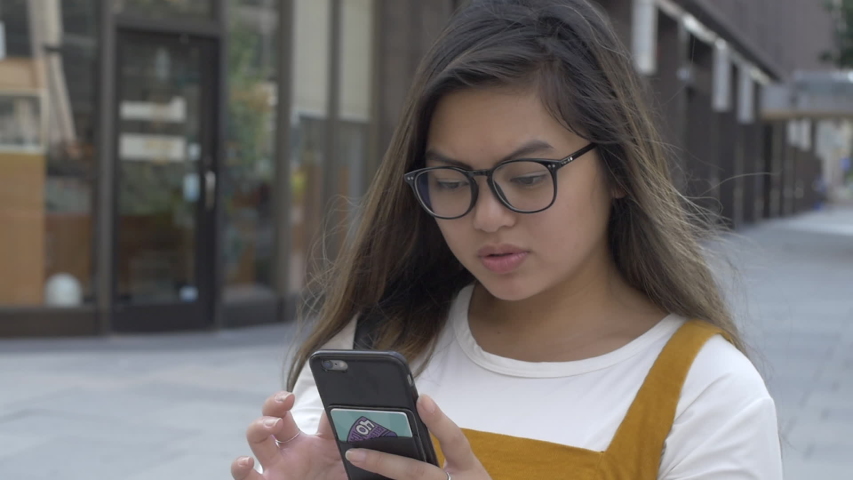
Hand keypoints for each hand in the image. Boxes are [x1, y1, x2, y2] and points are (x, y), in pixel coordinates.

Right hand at [230, 392, 346, 479]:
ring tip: (274, 425)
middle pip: (267, 421)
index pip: (283, 413)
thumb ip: (338, 427)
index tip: (289, 396)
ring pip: (255, 443)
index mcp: (299, 442)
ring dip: (258, 428)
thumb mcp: (339, 450)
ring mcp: (274, 470)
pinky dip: (241, 470)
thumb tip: (340, 401)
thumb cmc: (337, 477)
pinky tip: (247, 462)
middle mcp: (283, 454)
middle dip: (271, 406)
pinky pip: (247, 479)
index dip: (281, 400)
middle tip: (286, 402)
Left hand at [344, 395, 491, 479]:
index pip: (455, 440)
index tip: (421, 399)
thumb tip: (413, 413)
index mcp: (468, 468)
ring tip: (354, 466)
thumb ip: (444, 446)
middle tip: (354, 453)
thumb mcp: (463, 467)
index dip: (439, 421)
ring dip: (378, 479)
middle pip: (416, 472)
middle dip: (383, 462)